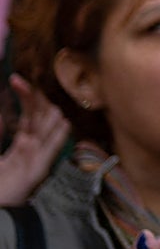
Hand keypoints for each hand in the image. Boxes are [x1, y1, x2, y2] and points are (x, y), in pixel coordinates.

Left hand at [0, 75, 68, 205]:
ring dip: (51, 111)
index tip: (16, 78)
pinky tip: (65, 121)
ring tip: (53, 91)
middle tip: (37, 77)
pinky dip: (59, 136)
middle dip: (38, 97)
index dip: (24, 96)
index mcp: (21, 144)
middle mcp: (32, 148)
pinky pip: (51, 150)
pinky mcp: (38, 171)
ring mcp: (37, 158)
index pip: (28, 113)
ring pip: (48, 129)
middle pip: (40, 117)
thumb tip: (0, 114)